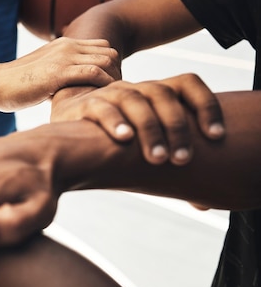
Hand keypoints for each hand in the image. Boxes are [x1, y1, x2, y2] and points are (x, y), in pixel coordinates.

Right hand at [0, 37, 120, 111]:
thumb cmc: (15, 85)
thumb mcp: (42, 72)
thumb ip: (59, 74)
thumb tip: (71, 89)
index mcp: (64, 44)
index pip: (103, 47)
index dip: (111, 67)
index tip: (109, 89)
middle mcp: (67, 46)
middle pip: (110, 52)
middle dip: (116, 73)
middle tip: (112, 97)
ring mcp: (63, 57)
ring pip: (106, 60)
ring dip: (113, 80)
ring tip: (108, 101)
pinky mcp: (58, 72)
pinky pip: (94, 73)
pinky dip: (104, 86)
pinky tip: (100, 101)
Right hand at [49, 73, 224, 164]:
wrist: (69, 122)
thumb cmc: (117, 138)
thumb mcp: (147, 144)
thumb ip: (174, 166)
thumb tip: (202, 203)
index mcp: (156, 93)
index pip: (187, 84)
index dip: (207, 105)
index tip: (216, 137)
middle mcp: (135, 89)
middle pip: (162, 93)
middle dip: (176, 127)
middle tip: (182, 160)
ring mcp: (110, 94)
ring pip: (134, 99)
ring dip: (149, 128)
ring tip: (157, 158)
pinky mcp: (85, 106)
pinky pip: (101, 108)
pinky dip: (114, 121)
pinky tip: (124, 138)